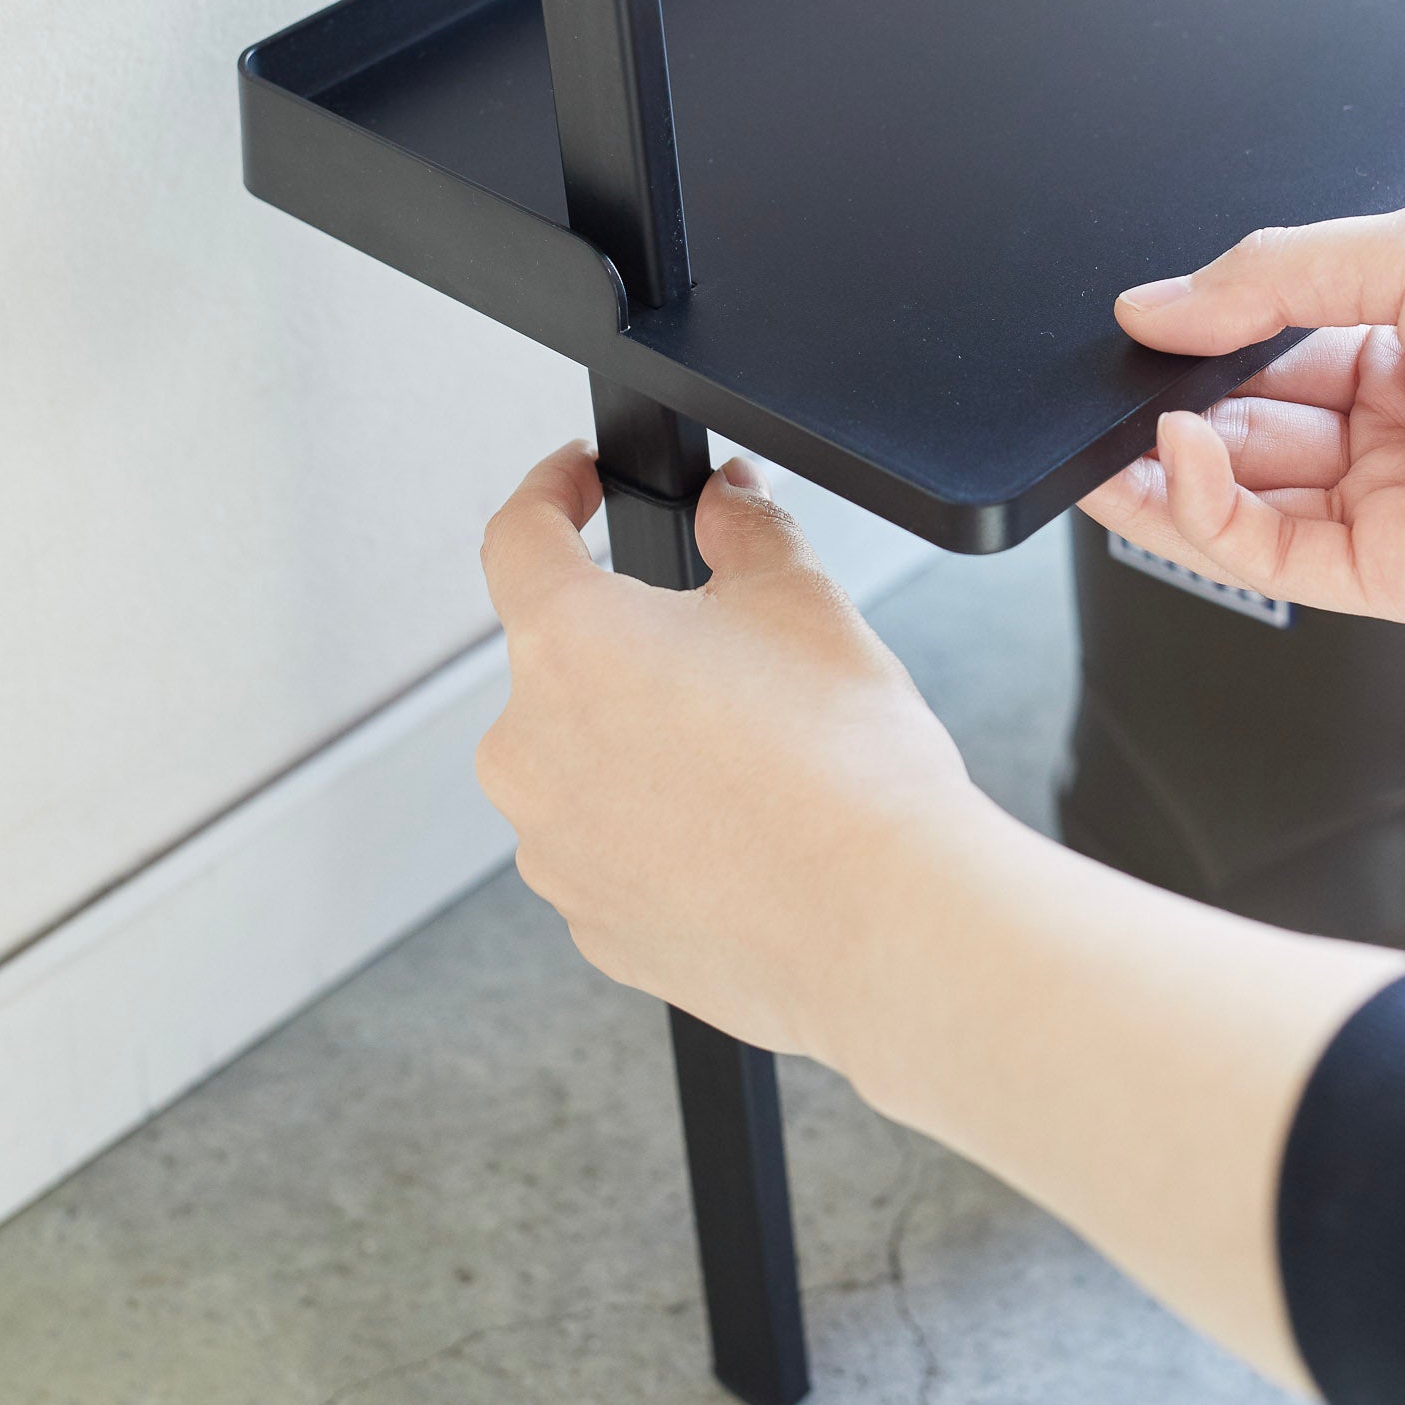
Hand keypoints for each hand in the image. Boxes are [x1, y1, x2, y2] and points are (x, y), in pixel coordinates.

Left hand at [475, 444, 984, 1063]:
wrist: (885, 920)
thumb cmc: (846, 768)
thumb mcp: (801, 597)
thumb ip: (743, 525)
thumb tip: (725, 501)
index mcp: (568, 643)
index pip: (518, 536)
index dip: (551, 490)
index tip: (578, 482)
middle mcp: (529, 748)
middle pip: (560, 665)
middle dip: (633, 650)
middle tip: (731, 663)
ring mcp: (552, 847)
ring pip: (584, 766)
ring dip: (643, 748)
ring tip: (751, 766)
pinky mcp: (590, 923)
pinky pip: (610, 852)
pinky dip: (658, 833)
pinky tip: (740, 836)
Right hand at [1083, 197, 1404, 624]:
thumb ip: (1268, 282)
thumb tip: (1150, 305)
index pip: (1264, 363)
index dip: (1192, 355)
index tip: (1129, 338)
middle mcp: (1398, 433)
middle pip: (1244, 439)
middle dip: (1167, 418)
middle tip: (1109, 393)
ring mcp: (1397, 507)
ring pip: (1243, 508)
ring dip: (1166, 476)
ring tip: (1116, 435)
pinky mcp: (1400, 576)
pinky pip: (1272, 557)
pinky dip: (1208, 517)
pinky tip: (1174, 462)